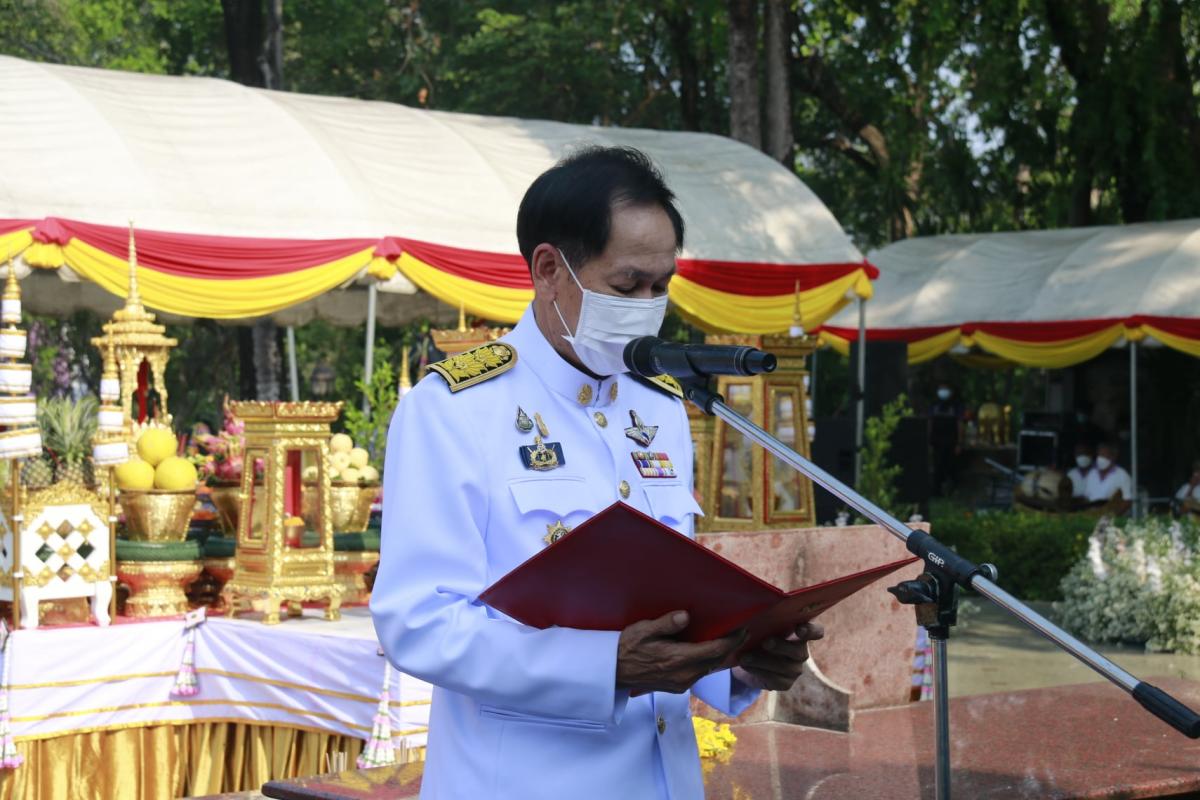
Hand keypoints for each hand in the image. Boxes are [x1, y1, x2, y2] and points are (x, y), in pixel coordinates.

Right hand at [616, 610, 745, 695]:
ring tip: (725, 641)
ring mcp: (681, 684)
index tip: (743, 630)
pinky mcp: (677, 688)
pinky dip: (706, 662)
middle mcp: (684, 675)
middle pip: (715, 661)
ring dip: (718, 656)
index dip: (732, 641)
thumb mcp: (643, 630)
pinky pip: (698, 674)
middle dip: (729, 648)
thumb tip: (686, 616)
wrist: (613, 671)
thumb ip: (666, 624)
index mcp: (678, 659)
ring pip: (708, 668)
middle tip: (740, 633)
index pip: (714, 650)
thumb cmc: (627, 647)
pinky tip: (705, 652)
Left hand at [731, 622, 824, 691]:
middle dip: (781, 646)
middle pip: (799, 651)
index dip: (811, 631)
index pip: (816, 632)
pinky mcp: (785, 683)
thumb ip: (762, 621)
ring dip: (762, 661)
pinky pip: (775, 680)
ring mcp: (795, 669)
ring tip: (744, 657)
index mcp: (799, 632)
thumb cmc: (756, 635)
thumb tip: (749, 619)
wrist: (746, 659)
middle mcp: (801, 651)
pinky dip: (758, 672)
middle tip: (765, 642)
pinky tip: (746, 665)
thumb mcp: (759, 626)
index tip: (798, 629)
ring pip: (784, 667)